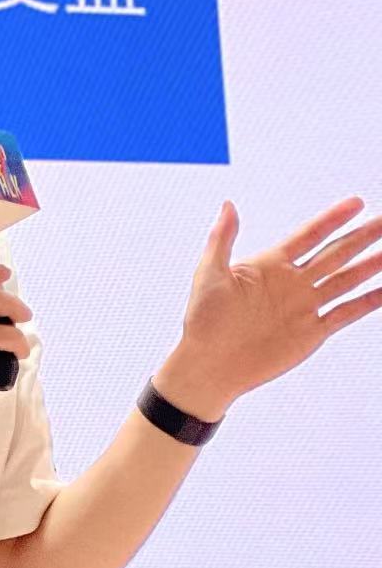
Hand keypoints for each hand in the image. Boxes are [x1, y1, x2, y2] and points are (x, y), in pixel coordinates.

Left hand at [158, 197, 381, 417]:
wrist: (210, 364)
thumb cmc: (203, 319)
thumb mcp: (210, 273)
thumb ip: (222, 239)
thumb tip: (228, 204)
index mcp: (269, 264)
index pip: (308, 235)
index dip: (332, 219)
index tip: (356, 202)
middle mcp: (292, 282)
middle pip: (335, 254)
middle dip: (361, 236)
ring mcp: (304, 306)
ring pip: (346, 280)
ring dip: (370, 266)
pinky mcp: (312, 332)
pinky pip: (346, 313)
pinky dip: (368, 302)